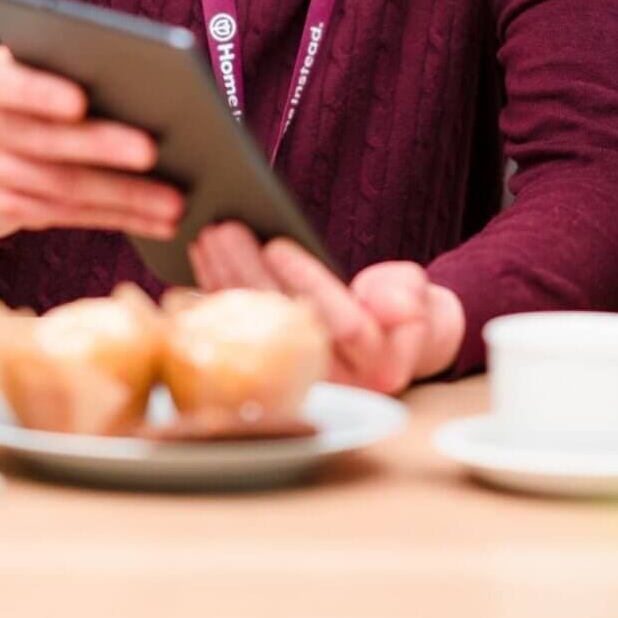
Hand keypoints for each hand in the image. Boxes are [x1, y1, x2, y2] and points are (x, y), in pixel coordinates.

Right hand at [0, 44, 183, 240]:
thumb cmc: (36, 83)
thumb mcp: (38, 66)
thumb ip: (72, 66)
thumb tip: (143, 78)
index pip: (13, 87)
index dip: (43, 95)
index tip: (79, 102)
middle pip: (47, 142)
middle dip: (102, 149)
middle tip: (151, 152)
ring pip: (64, 189)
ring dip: (124, 198)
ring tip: (174, 201)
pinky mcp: (12, 206)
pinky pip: (70, 216)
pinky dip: (119, 219)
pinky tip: (158, 221)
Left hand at [190, 222, 465, 394]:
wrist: (394, 346)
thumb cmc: (407, 314)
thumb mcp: (420, 297)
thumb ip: (406, 296)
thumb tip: (382, 301)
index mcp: (379, 368)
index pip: (341, 325)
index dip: (307, 282)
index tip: (278, 245)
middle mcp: (335, 386)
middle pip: (283, 328)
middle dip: (249, 275)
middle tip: (225, 231)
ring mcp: (299, 384)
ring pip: (253, 333)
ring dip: (225, 283)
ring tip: (207, 239)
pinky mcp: (270, 374)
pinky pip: (236, 339)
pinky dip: (215, 302)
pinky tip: (197, 272)